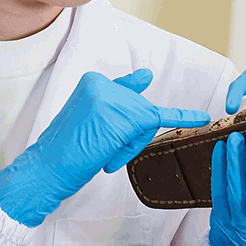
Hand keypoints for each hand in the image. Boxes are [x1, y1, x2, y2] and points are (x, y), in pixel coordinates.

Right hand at [0, 69, 209, 227]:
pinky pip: (148, 128)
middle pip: (140, 108)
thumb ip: (118, 102)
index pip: (125, 89)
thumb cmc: (66, 153)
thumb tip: (146, 75)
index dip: (133, 93)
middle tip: (102, 151)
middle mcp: (101, 83)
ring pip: (146, 120)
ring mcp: (110, 98)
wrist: (45, 170)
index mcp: (92, 82)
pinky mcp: (119, 116)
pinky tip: (200, 117)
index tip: (146, 77)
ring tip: (102, 154)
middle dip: (131, 135)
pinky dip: (168, 127)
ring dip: (130, 145)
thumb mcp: (92, 122)